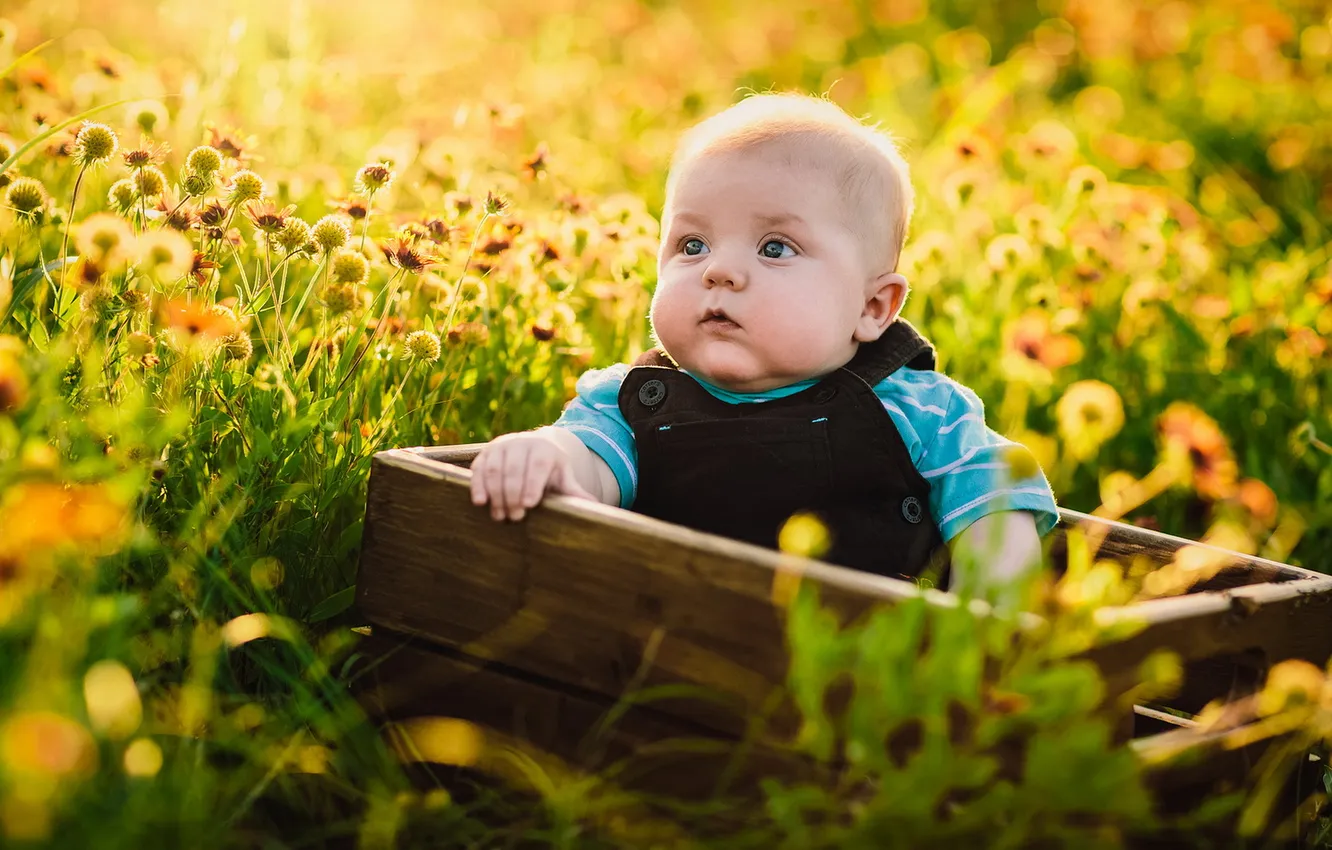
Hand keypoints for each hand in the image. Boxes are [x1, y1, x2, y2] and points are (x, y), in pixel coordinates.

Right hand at [470, 431, 598, 520]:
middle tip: (515, 517)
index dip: (533, 484)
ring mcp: (500, 446)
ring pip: (495, 469)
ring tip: (500, 516)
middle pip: (514, 468)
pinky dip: (477, 485)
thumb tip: (595, 507)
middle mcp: (521, 443)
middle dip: (513, 494)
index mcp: (544, 449)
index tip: (530, 504)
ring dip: (496, 493)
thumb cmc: (550, 470)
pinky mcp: (484, 453)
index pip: (538, 465)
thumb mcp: (563, 478)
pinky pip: (478, 469)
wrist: (531, 450)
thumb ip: (574, 491)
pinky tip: (481, 502)